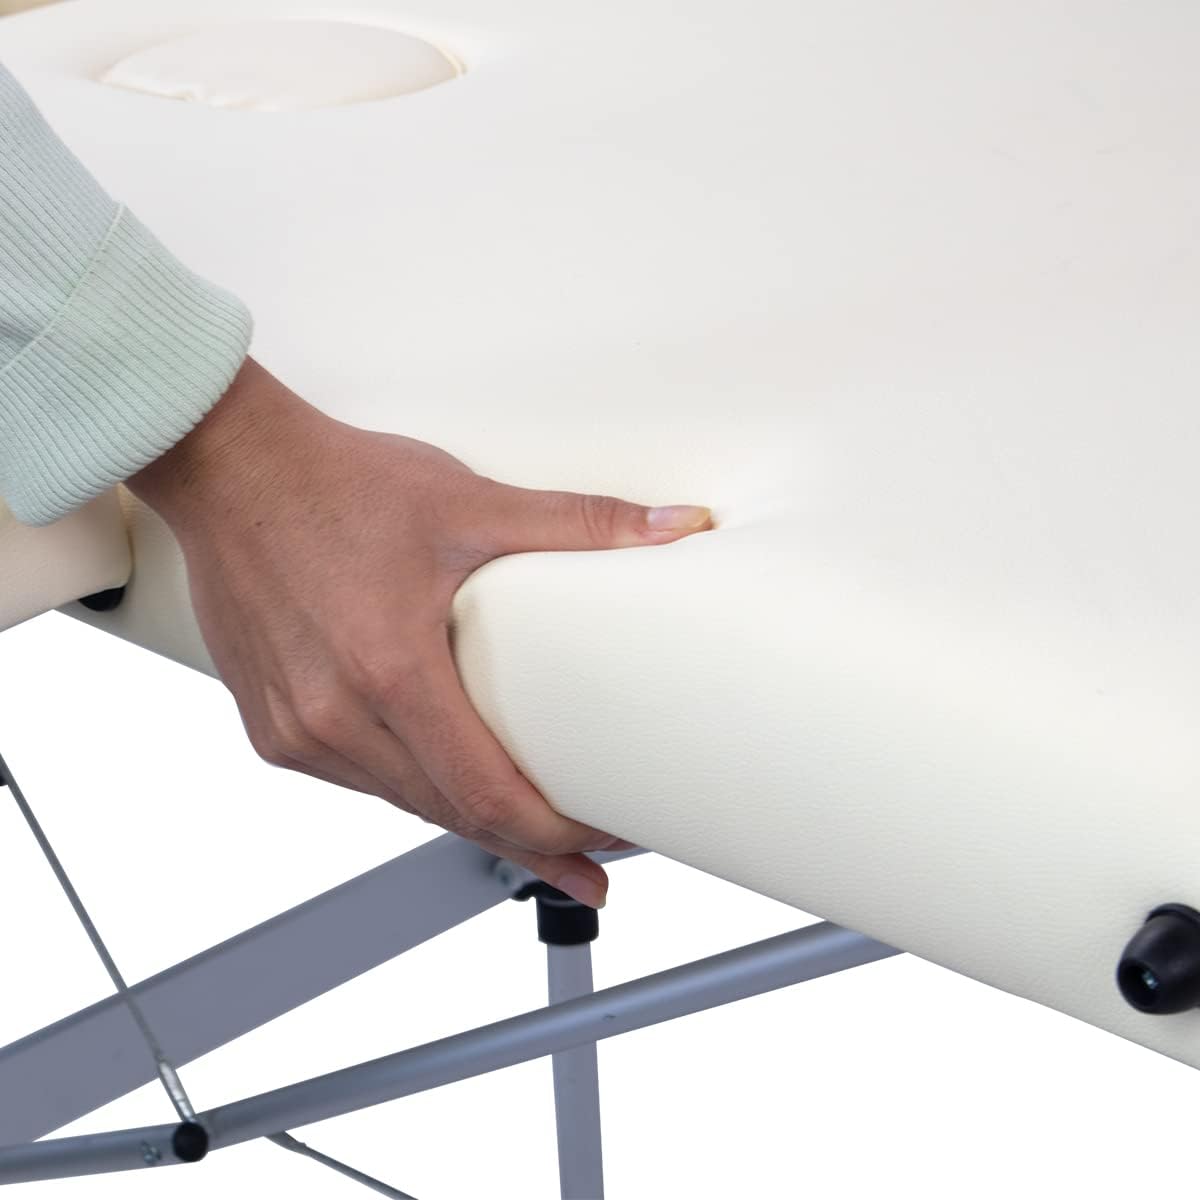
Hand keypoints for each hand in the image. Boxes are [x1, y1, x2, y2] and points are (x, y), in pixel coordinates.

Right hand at [126, 357, 711, 906]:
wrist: (229, 467)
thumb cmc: (337, 483)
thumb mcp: (469, 502)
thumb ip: (579, 522)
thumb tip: (677, 526)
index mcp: (388, 671)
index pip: (487, 795)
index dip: (553, 837)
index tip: (601, 849)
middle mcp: (332, 717)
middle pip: (450, 814)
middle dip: (528, 846)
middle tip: (588, 863)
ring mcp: (294, 730)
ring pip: (403, 804)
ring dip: (469, 821)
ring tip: (529, 834)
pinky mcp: (271, 727)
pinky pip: (359, 781)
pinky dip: (412, 789)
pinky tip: (445, 783)